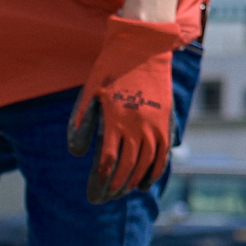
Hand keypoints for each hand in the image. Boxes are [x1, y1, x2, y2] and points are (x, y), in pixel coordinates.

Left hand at [67, 16, 178, 203]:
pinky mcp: (167, 119)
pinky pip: (164, 152)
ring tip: (121, 192)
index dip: (101, 181)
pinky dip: (155, 171)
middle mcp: (138, 125)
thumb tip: (78, 153)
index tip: (93, 195)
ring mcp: (155, 123)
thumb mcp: (88, 93)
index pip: (108, 161)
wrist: (143, 46)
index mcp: (116, 120)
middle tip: (103, 198)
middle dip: (114, 186)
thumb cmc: (110, 68)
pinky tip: (144, 183)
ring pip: (146, 163)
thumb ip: (81, 124)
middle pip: (127, 167)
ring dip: (133, 181)